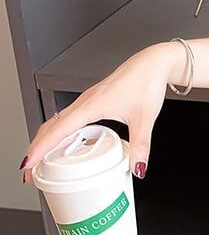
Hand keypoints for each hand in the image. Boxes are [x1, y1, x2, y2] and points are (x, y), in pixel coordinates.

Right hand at [20, 42, 180, 183]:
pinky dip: (59, 131)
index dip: (41, 147)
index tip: (29, 163)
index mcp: (92, 104)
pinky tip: (66, 142)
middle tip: (30, 170)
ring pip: (58, 120)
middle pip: (51, 126)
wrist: (154, 64)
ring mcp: (88, 99)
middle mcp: (86, 101)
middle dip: (37, 147)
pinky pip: (69, 117)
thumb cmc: (147, 82)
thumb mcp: (145, 118)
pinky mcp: (94, 99)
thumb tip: (137, 167)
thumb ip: (141, 145)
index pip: (58, 130)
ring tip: (42, 160)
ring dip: (46, 139)